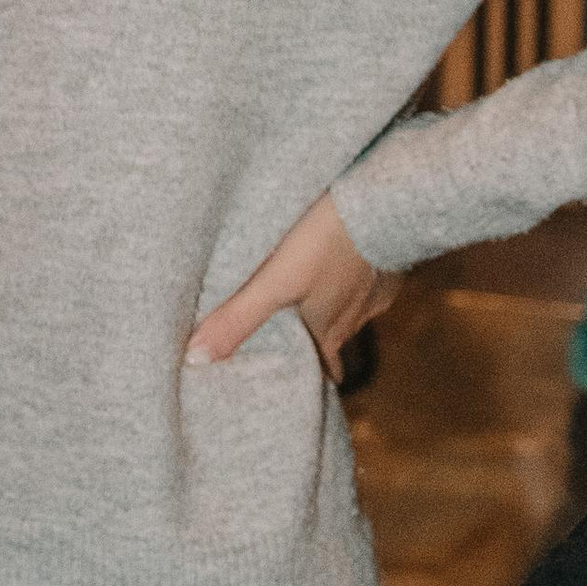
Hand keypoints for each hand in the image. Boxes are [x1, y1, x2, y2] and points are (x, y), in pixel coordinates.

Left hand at [187, 192, 398, 384]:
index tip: (302, 383)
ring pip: (353, 308)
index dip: (312, 377)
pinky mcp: (390, 260)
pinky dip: (355, 275)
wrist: (385, 202)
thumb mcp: (273, 282)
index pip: (323, 369)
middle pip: (335, 339)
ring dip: (335, 307)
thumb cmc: (326, 242)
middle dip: (318, 343)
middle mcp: (356, 316)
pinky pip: (372, 277)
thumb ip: (237, 319)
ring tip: (315, 300)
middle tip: (301, 343)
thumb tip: (196, 358)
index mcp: (327, 329)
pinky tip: (344, 261)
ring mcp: (378, 289)